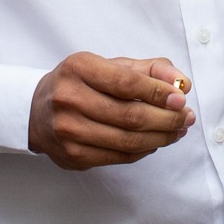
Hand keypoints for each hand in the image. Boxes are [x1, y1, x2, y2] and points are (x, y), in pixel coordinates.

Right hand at [29, 53, 194, 169]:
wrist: (37, 110)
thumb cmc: (83, 83)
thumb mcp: (111, 65)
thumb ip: (150, 70)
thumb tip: (182, 83)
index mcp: (78, 68)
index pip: (126, 83)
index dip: (158, 93)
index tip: (181, 98)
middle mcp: (68, 99)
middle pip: (130, 116)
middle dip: (166, 119)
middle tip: (186, 117)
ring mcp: (68, 131)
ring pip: (127, 141)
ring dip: (161, 138)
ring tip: (178, 131)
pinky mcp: (72, 156)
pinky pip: (118, 157)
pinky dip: (143, 151)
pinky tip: (155, 142)